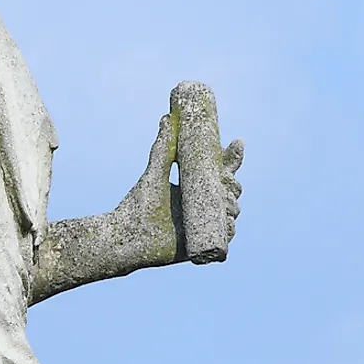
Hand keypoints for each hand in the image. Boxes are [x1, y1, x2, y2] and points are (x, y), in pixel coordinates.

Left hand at [118, 115, 243, 263]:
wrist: (126, 236)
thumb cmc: (138, 203)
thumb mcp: (155, 172)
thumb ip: (163, 147)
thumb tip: (167, 117)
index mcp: (194, 186)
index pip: (220, 170)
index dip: (232, 156)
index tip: (237, 140)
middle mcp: (202, 205)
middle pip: (231, 190)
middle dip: (233, 182)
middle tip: (225, 177)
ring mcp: (203, 225)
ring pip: (231, 213)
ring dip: (233, 205)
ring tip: (225, 199)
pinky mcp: (201, 246)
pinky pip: (223, 240)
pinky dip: (228, 231)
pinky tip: (228, 223)